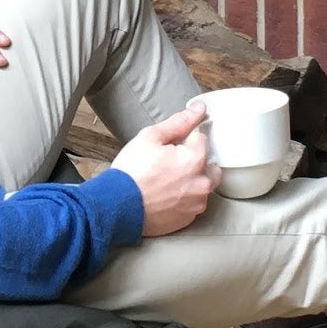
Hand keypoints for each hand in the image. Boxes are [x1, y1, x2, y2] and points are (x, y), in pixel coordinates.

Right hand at [110, 107, 218, 237]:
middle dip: (195, 162)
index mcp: (196, 159)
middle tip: (170, 165)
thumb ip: (179, 122)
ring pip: (202, 185)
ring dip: (191, 181)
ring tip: (166, 183)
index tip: (170, 147)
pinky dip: (184, 199)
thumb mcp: (150, 137)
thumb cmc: (132, 171)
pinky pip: (193, 203)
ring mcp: (197, 203)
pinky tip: (165, 197)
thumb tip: (199, 109)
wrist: (117, 207)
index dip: (184, 140)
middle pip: (209, 165)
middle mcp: (203, 183)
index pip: (201, 139)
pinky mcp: (189, 219)